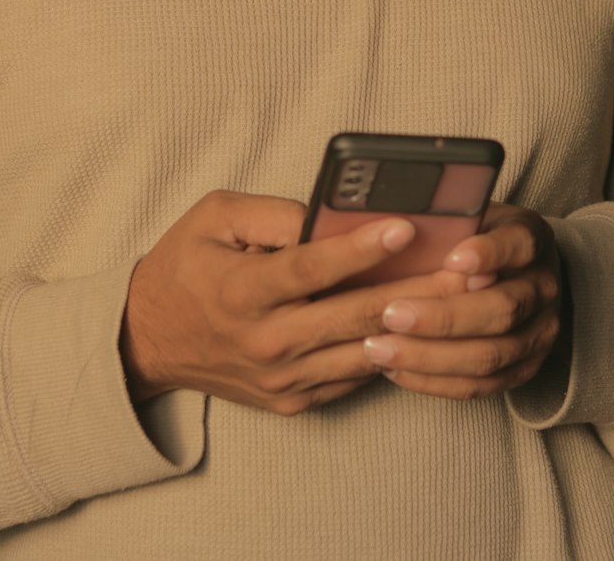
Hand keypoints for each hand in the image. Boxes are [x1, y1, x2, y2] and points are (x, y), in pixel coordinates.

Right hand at [119, 190, 468, 414]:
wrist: (150, 342)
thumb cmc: (185, 266)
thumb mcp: (213, 219)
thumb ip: (271, 213)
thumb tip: (329, 213)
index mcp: (243, 291)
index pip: (311, 269)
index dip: (360, 249)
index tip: (404, 228)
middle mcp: (265, 341)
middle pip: (353, 315)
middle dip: (415, 291)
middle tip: (464, 270)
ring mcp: (282, 378)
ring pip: (362, 351)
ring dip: (414, 326)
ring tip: (461, 299)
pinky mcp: (293, 401)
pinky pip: (351, 376)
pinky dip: (387, 351)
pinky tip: (424, 329)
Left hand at [360, 203, 564, 398]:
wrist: (515, 274)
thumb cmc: (473, 237)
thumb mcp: (469, 214)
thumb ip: (445, 219)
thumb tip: (389, 218)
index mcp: (531, 238)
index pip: (519, 244)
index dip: (489, 253)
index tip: (451, 259)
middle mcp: (543, 287)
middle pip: (502, 309)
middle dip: (443, 317)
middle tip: (390, 313)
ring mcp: (539, 333)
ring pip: (489, 355)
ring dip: (430, 356)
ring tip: (379, 348)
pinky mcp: (524, 370)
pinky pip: (481, 386)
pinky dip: (435, 381)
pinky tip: (395, 369)